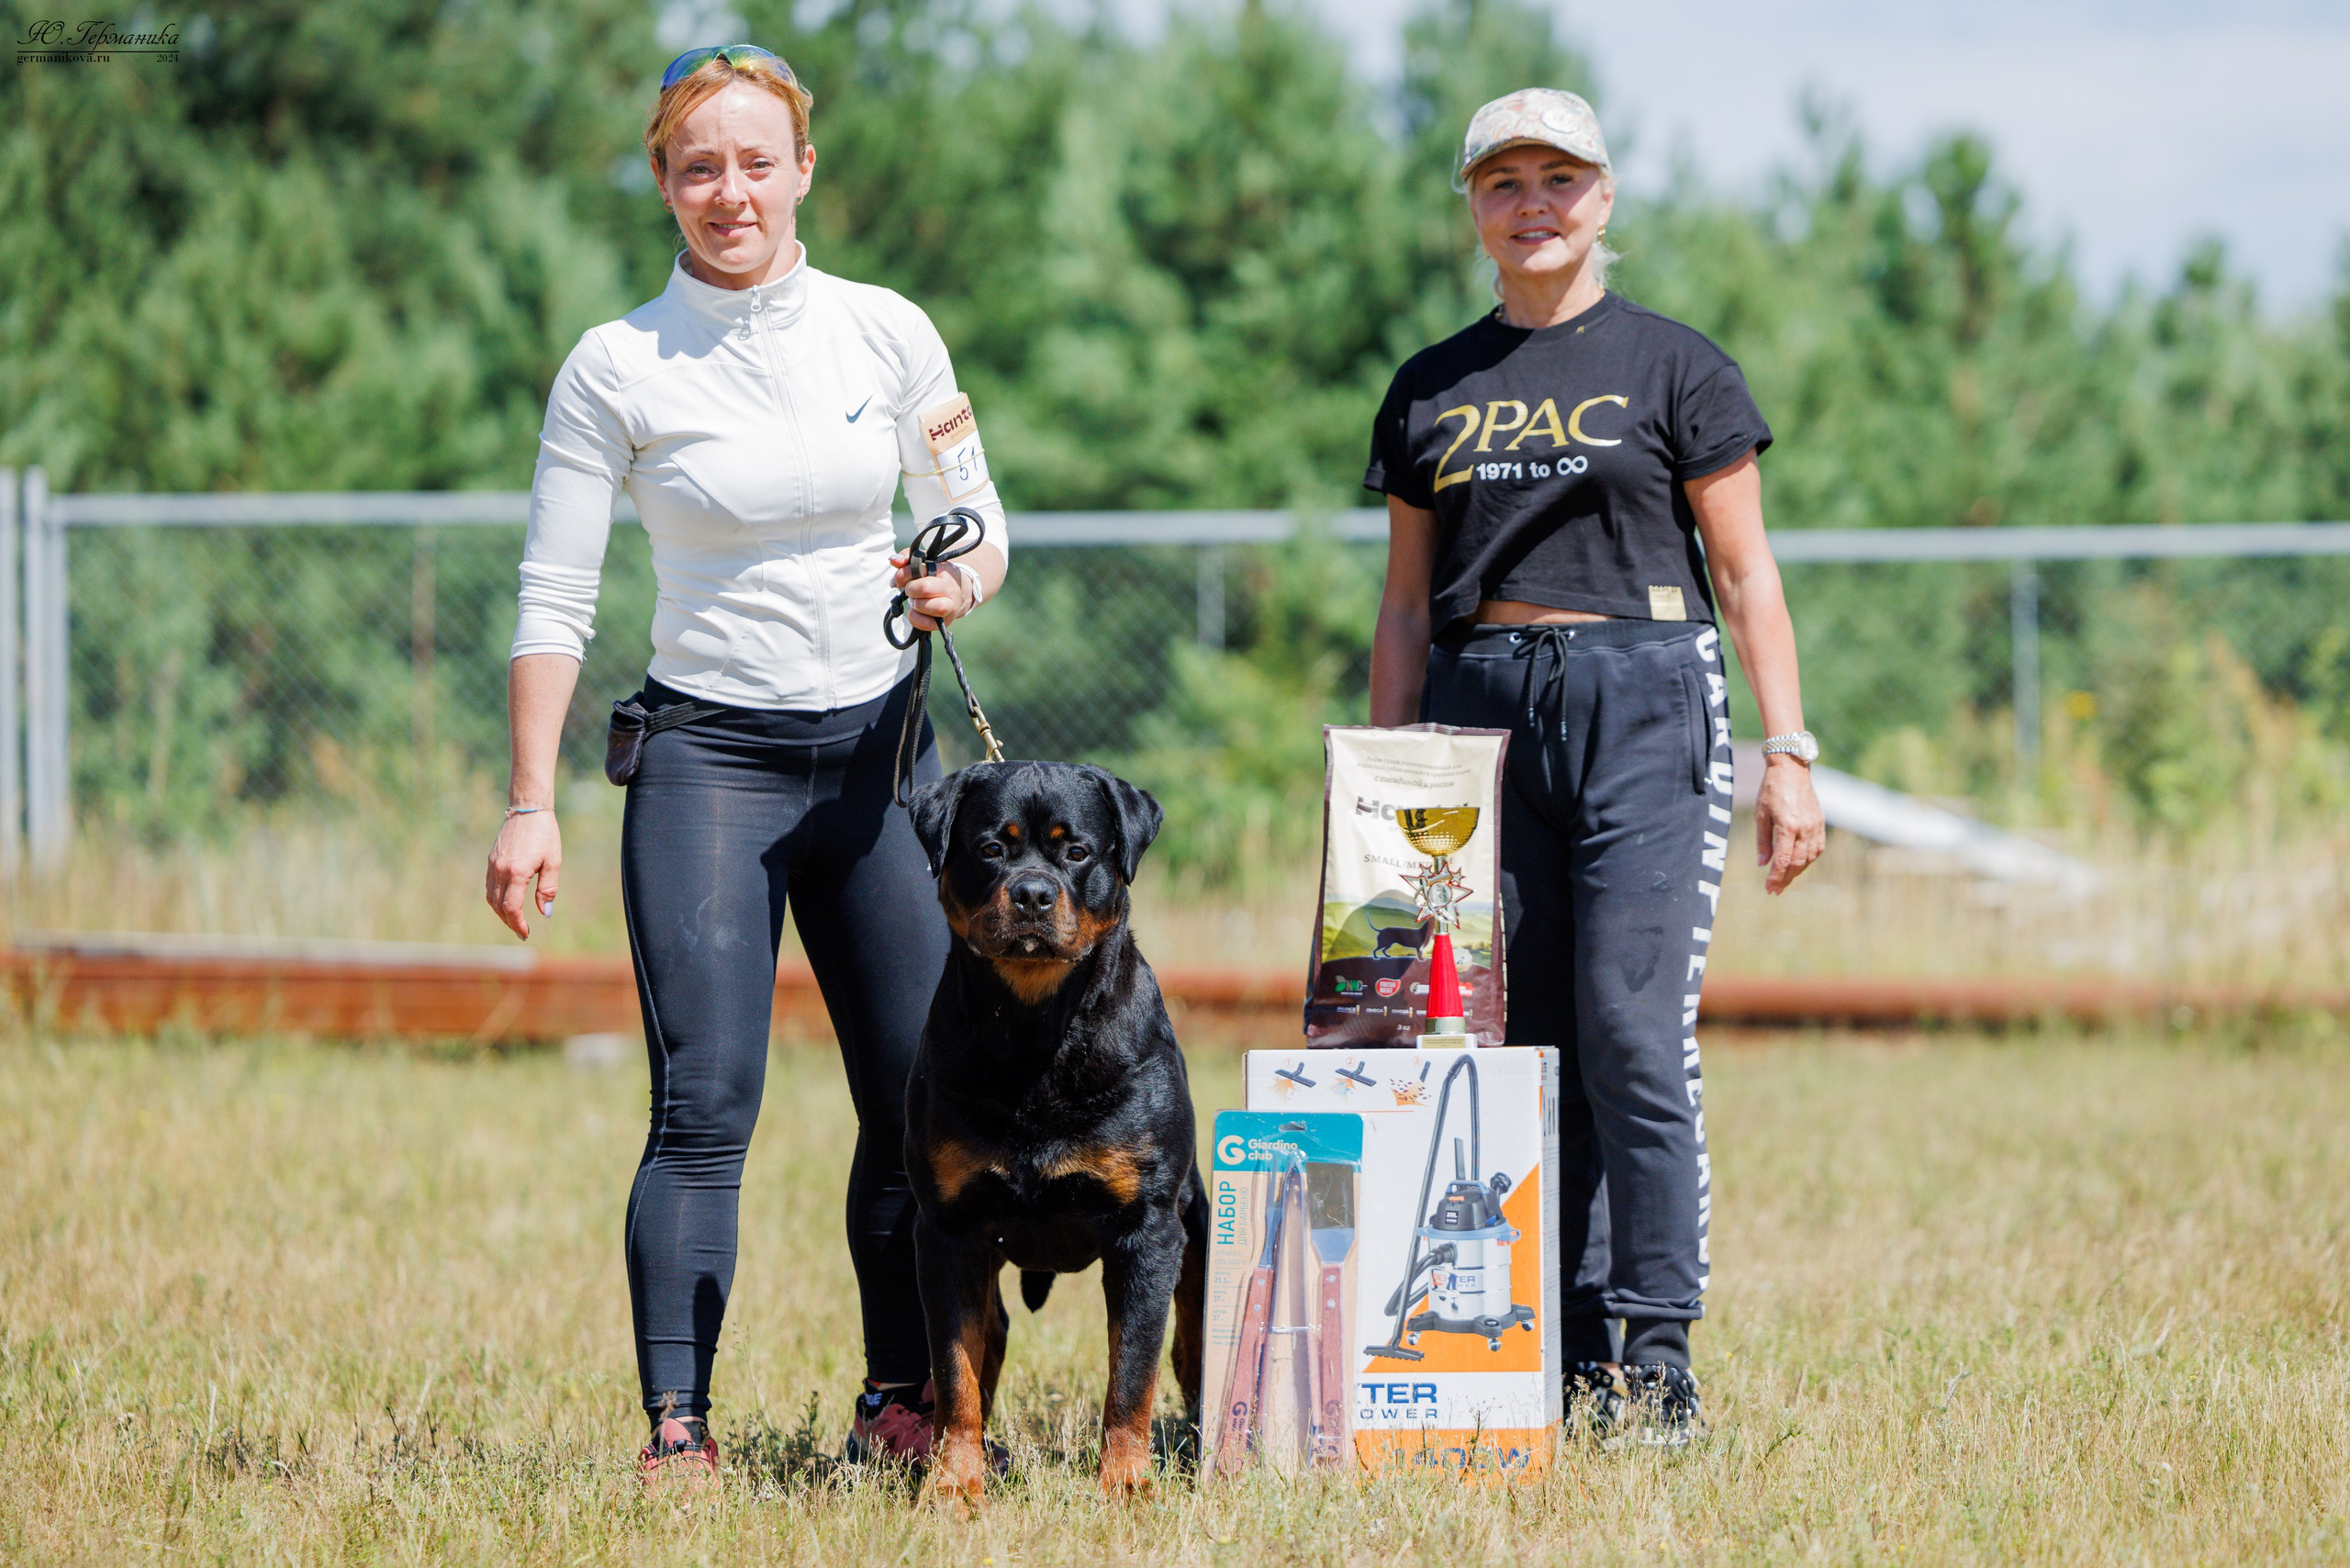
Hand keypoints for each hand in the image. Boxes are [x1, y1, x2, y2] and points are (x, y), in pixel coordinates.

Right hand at [485, 808, 561, 939]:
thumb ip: (548, 889)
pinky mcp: (490, 860)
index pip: (511, 908)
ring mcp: (492, 865)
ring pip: (491, 898)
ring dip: (501, 912)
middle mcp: (500, 871)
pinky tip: (507, 901)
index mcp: (517, 873)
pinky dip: (496, 899)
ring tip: (514, 920)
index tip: (526, 932)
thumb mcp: (553, 862)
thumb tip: (545, 913)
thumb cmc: (545, 834)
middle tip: (521, 931)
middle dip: (509, 922)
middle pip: (498, 906)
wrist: (528, 809)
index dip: (518, 924)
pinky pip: (489, 886)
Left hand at [890, 553, 976, 631]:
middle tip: (911, 590)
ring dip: (916, 604)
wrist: (959, 593)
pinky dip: (915, 618)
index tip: (898, 579)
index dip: (903, 574)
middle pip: (924, 588)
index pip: (919, 568)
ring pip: (929, 607)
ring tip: (916, 601)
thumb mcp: (925, 563)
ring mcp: (950, 607)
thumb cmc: (936, 577)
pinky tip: (917, 611)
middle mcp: (949, 588)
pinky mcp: (945, 622)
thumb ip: (907, 558)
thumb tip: (893, 561)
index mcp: (944, 570)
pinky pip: (925, 624)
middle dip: (911, 589)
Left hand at [1754, 756, 1824, 894]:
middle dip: (1786, 879)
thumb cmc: (1771, 790)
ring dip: (1797, 871)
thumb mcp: (1760, 815)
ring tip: (1785, 880)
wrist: (1791, 770)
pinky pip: (1817, 848)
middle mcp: (1804, 828)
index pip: (1783, 860)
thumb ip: (1762, 841)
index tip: (1769, 888)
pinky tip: (1800, 864)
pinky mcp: (1820, 823)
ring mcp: (1815, 826)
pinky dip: (1809, 859)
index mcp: (1787, 826)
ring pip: (1809, 858)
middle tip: (1775, 890)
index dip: (1776, 877)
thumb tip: (1762, 864)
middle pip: (1797, 862)